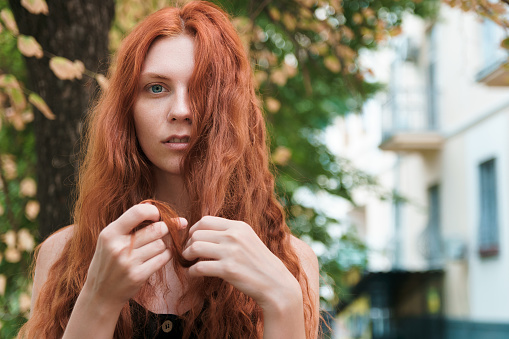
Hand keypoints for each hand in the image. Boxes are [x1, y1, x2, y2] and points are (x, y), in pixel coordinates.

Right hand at [84, 203, 186, 307]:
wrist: (99, 295)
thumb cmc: (108, 263)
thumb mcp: (109, 240)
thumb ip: (129, 225)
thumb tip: (158, 209)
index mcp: (109, 233)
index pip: (138, 212)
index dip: (154, 211)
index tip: (159, 215)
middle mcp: (118, 247)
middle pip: (156, 229)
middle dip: (167, 227)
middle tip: (169, 229)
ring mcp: (128, 263)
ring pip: (161, 244)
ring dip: (164, 245)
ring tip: (155, 248)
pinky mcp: (138, 276)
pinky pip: (163, 258)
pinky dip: (165, 255)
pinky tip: (158, 257)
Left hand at [182, 216, 301, 310]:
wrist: (275, 283)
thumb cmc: (258, 263)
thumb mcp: (248, 239)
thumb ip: (230, 233)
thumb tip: (204, 231)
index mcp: (239, 226)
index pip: (205, 220)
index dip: (193, 230)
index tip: (192, 240)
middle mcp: (235, 236)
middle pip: (197, 233)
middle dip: (188, 244)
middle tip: (188, 254)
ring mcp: (231, 252)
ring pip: (195, 247)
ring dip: (187, 256)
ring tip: (188, 262)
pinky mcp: (228, 269)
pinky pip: (199, 267)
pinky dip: (192, 271)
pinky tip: (193, 274)